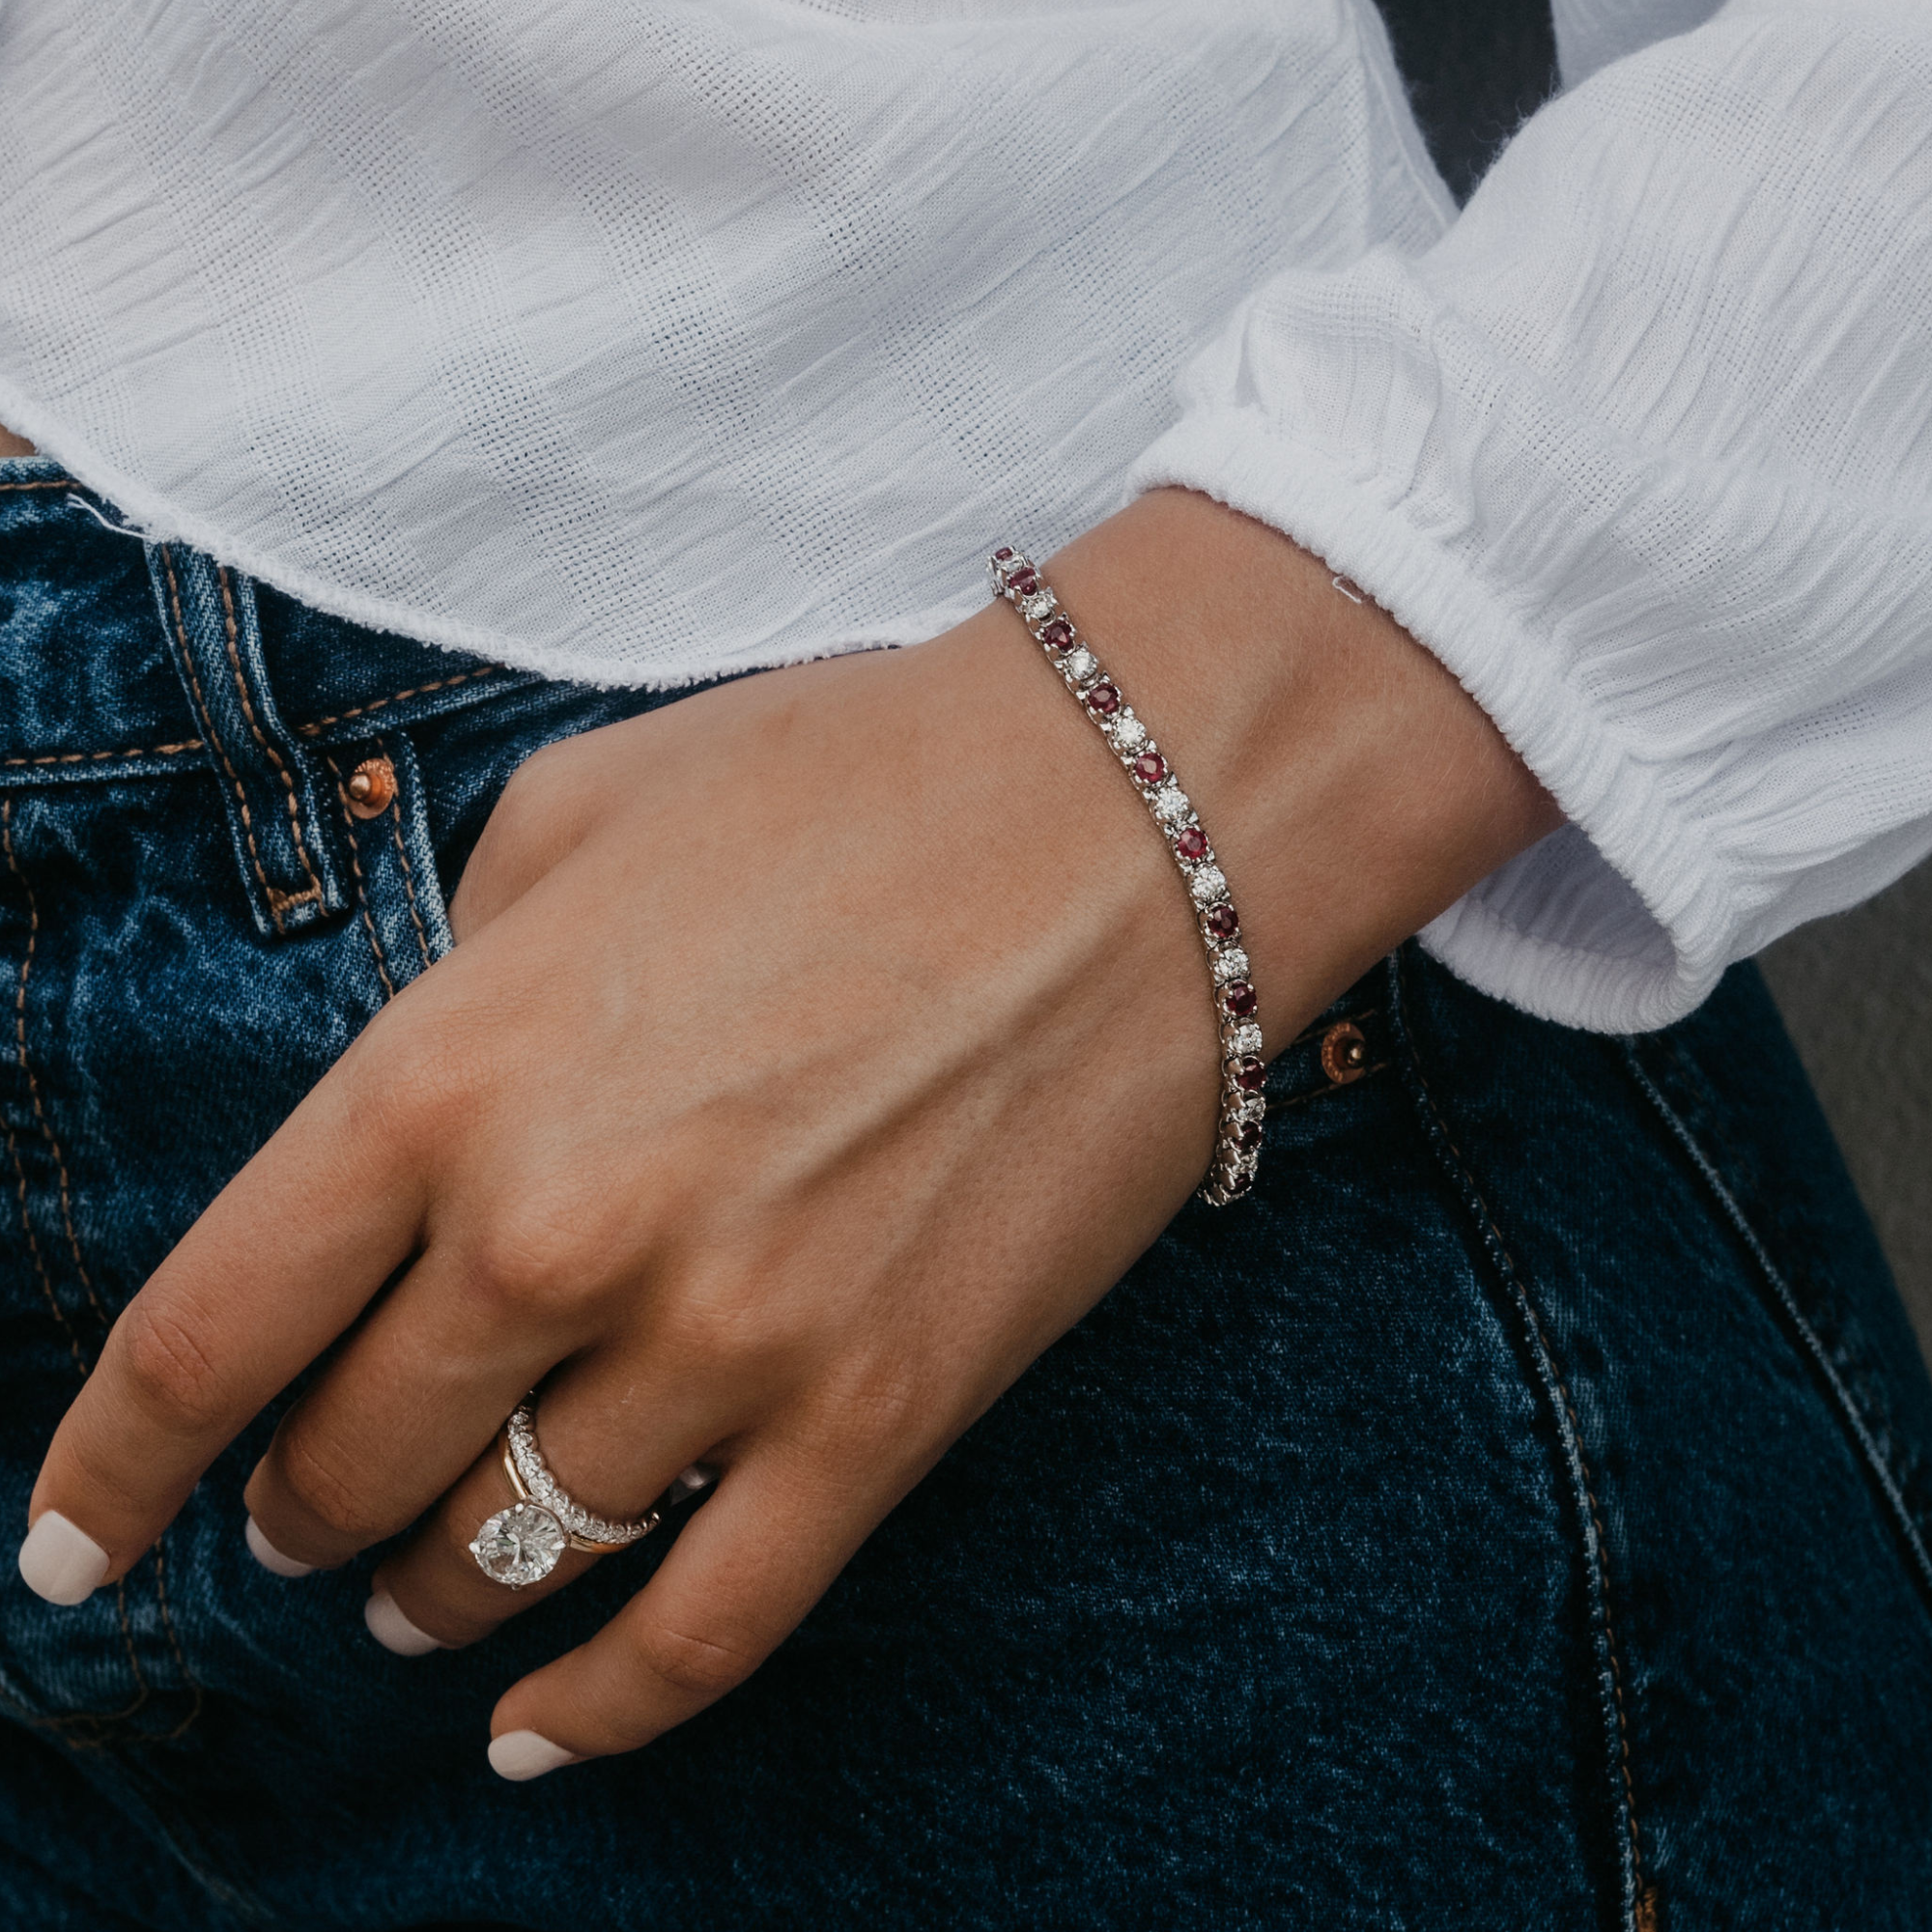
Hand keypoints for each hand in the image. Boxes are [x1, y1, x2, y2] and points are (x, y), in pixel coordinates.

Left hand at [19, 492, 1557, 1771]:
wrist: (1129, 815)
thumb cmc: (852, 778)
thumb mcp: (581, 812)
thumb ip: (455, 969)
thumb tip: (422, 1101)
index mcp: (453, 1068)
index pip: (212, 1328)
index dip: (110, 1462)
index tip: (71, 1544)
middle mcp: (560, 1232)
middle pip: (351, 1461)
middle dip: (294, 1513)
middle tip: (296, 1517)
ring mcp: (731, 1341)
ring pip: (513, 1554)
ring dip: (431, 1597)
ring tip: (414, 1597)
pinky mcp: (881, 1414)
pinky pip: (707, 1631)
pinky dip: (606, 1709)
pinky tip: (538, 1734)